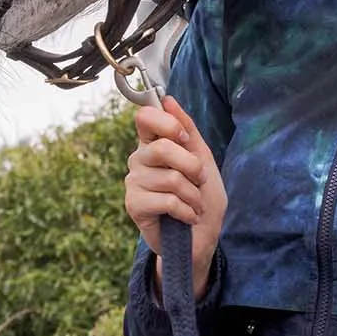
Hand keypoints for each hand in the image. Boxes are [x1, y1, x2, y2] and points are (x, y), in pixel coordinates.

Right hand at [124, 97, 225, 298]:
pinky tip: (187, 216)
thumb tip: (168, 99)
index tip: (184, 137)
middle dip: (192, 166)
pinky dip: (186, 210)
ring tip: (194, 203)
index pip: (145, 118)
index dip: (167, 124)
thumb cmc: (202, 195)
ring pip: (170, 177)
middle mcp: (139, 159)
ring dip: (193, 194)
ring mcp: (134, 182)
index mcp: (153, 143)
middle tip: (200, 180)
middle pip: (162, 148)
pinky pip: (166, 200)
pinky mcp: (134, 206)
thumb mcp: (202, 157)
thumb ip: (187, 128)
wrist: (201, 236)